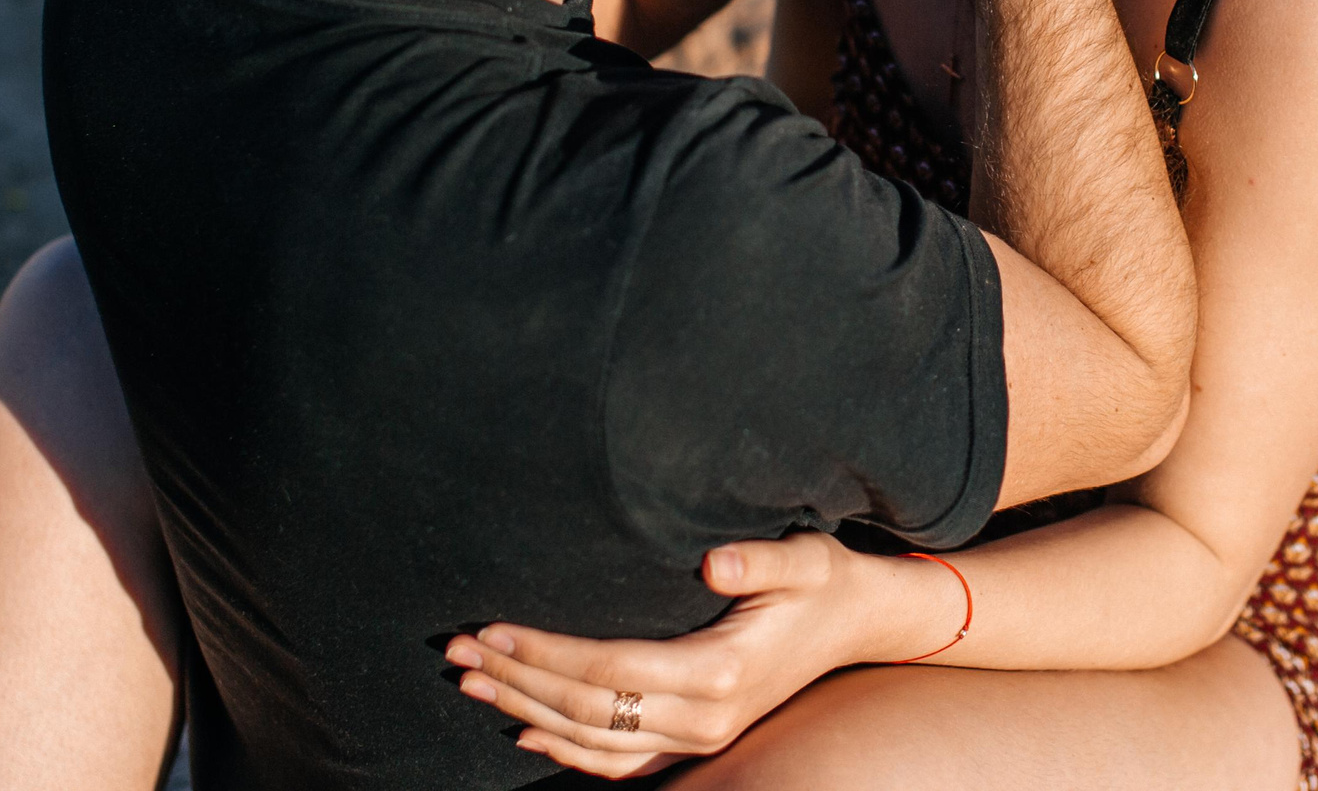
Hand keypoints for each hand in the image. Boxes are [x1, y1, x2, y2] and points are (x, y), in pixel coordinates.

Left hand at [443, 534, 945, 777]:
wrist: (862, 622)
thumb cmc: (825, 579)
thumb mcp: (804, 556)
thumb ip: (760, 559)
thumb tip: (713, 564)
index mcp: (719, 672)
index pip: (610, 669)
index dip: (546, 652)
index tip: (491, 629)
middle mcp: (705, 717)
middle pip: (589, 708)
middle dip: (517, 680)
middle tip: (455, 654)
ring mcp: (701, 736)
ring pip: (595, 740)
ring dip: (527, 712)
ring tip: (472, 685)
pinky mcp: (699, 738)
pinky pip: (621, 760)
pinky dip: (568, 751)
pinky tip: (525, 731)